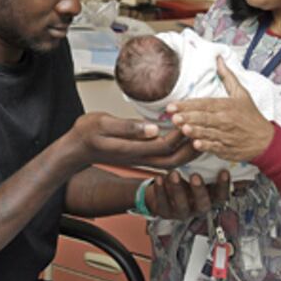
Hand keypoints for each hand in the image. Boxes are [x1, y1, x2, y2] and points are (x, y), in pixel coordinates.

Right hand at [65, 112, 196, 168]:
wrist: (76, 149)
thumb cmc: (86, 134)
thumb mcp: (102, 123)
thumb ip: (128, 127)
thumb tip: (153, 128)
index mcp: (131, 149)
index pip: (164, 145)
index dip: (179, 134)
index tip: (189, 119)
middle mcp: (139, 157)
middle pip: (174, 159)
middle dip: (191, 147)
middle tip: (204, 130)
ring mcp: (140, 159)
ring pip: (172, 161)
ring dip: (187, 150)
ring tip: (200, 134)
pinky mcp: (140, 156)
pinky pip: (165, 157)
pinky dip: (177, 149)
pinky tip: (183, 138)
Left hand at [147, 170, 230, 219]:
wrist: (161, 192)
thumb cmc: (184, 179)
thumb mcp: (194, 173)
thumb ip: (202, 167)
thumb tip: (208, 147)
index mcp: (209, 199)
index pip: (221, 196)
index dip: (223, 186)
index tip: (224, 171)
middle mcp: (197, 208)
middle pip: (203, 204)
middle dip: (199, 190)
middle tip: (195, 176)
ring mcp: (181, 212)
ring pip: (182, 205)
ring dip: (178, 189)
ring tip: (174, 173)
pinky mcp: (165, 212)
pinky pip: (162, 203)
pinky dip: (160, 190)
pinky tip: (159, 178)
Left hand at [168, 56, 274, 161]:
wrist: (266, 140)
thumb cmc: (251, 116)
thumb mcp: (242, 93)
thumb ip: (227, 77)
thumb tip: (218, 59)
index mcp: (227, 106)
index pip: (204, 104)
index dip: (188, 105)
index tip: (172, 105)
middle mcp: (226, 120)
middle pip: (204, 118)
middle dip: (188, 117)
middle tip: (173, 116)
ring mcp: (226, 136)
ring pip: (208, 132)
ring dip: (195, 131)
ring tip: (182, 128)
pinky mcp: (227, 149)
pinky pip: (215, 147)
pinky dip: (206, 146)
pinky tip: (196, 144)